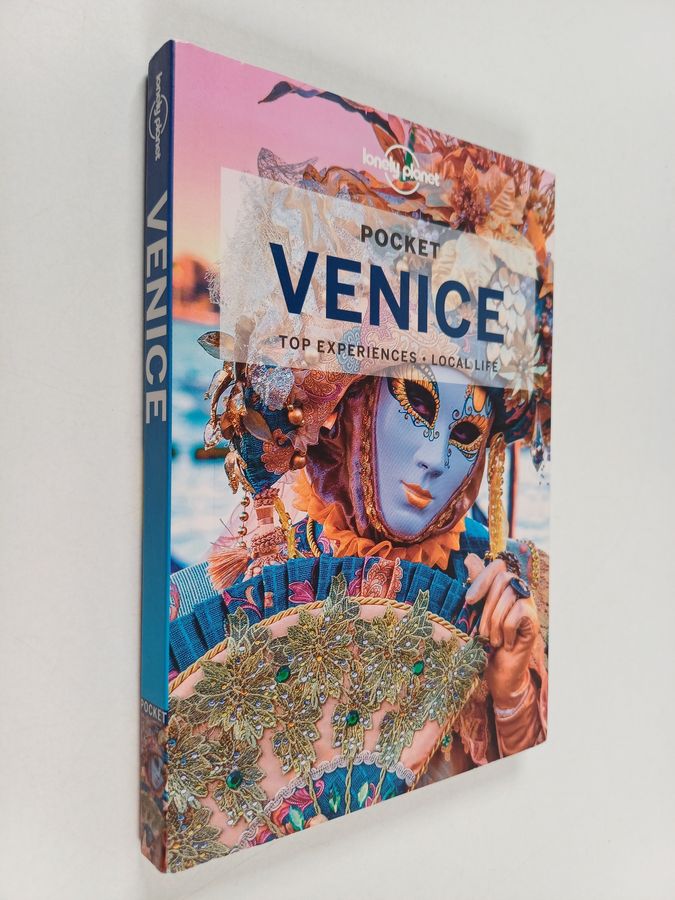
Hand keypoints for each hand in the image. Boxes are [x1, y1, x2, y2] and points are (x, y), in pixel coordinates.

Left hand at [464, 553, 539, 707]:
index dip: (482, 578)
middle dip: (486, 605)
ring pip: (508, 597)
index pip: (497, 565)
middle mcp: (518, 590)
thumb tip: (469, 558)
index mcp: (502, 586)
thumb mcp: (474, 613)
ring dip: (494, 622)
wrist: (499, 672)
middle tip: (481, 630)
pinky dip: (506, 630)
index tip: (469, 600)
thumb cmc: (484, 642)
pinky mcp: (534, 620)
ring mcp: (528, 604)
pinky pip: (517, 613)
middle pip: (502, 578)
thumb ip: (475, 588)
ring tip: (491, 640)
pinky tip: (506, 643)